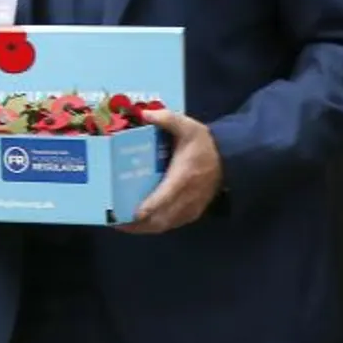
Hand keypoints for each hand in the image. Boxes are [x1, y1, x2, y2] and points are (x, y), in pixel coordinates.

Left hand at [118, 109, 223, 233]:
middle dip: (137, 224)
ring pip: (164, 225)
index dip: (149, 207)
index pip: (166, 196)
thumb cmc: (204, 145)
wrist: (228, 161)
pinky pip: (170, 225)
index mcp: (184, 177)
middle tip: (113, 221)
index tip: (131, 213)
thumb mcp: (188, 127)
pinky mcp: (191, 213)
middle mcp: (187, 197)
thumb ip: (168, 119)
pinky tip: (137, 224)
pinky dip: (153, 227)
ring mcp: (190, 208)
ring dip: (143, 228)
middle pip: (161, 218)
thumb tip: (145, 114)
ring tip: (120, 225)